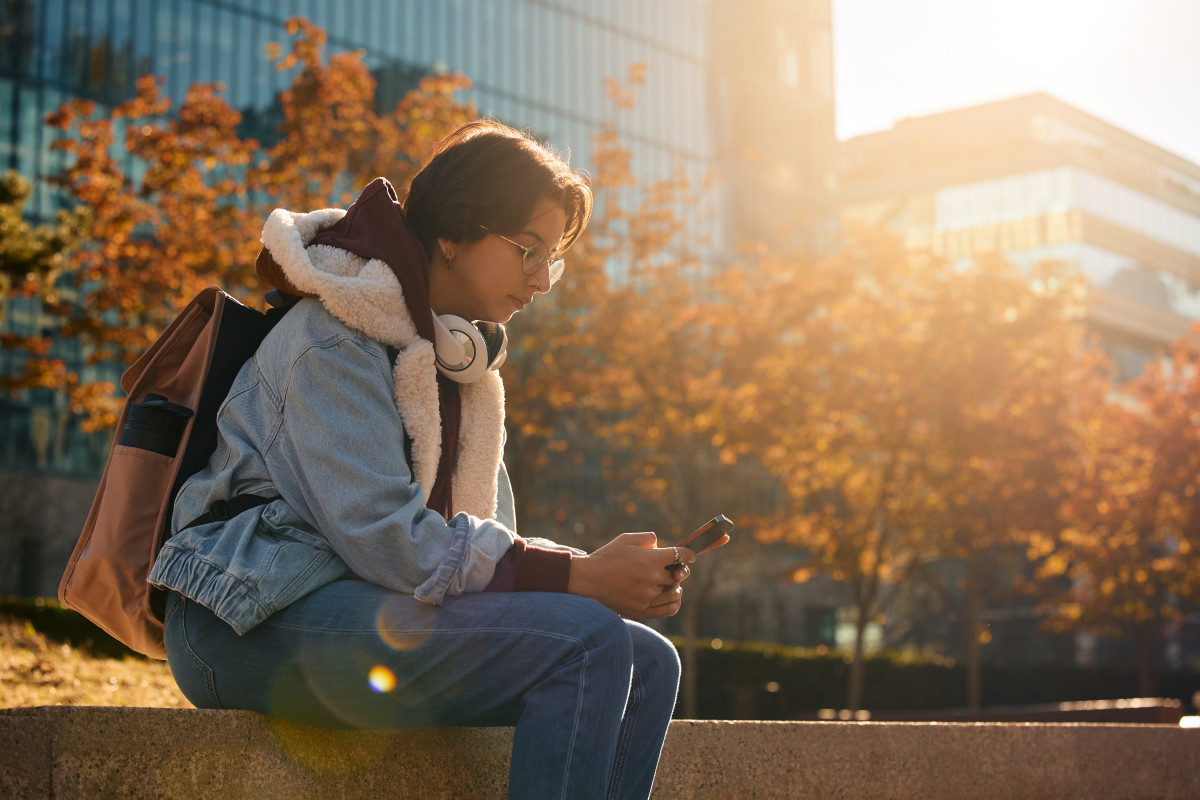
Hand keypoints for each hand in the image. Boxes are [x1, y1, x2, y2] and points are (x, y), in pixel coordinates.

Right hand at [568, 532, 694, 618]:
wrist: (588, 580)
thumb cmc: (607, 557)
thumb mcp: (626, 539)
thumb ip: (648, 538)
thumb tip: (661, 545)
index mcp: (651, 559)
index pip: (681, 556)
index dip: (688, 554)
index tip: (690, 555)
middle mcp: (653, 578)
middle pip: (679, 574)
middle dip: (679, 569)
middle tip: (674, 568)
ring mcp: (648, 596)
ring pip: (675, 592)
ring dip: (676, 586)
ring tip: (671, 583)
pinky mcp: (643, 609)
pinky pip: (669, 609)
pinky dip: (674, 603)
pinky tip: (672, 597)